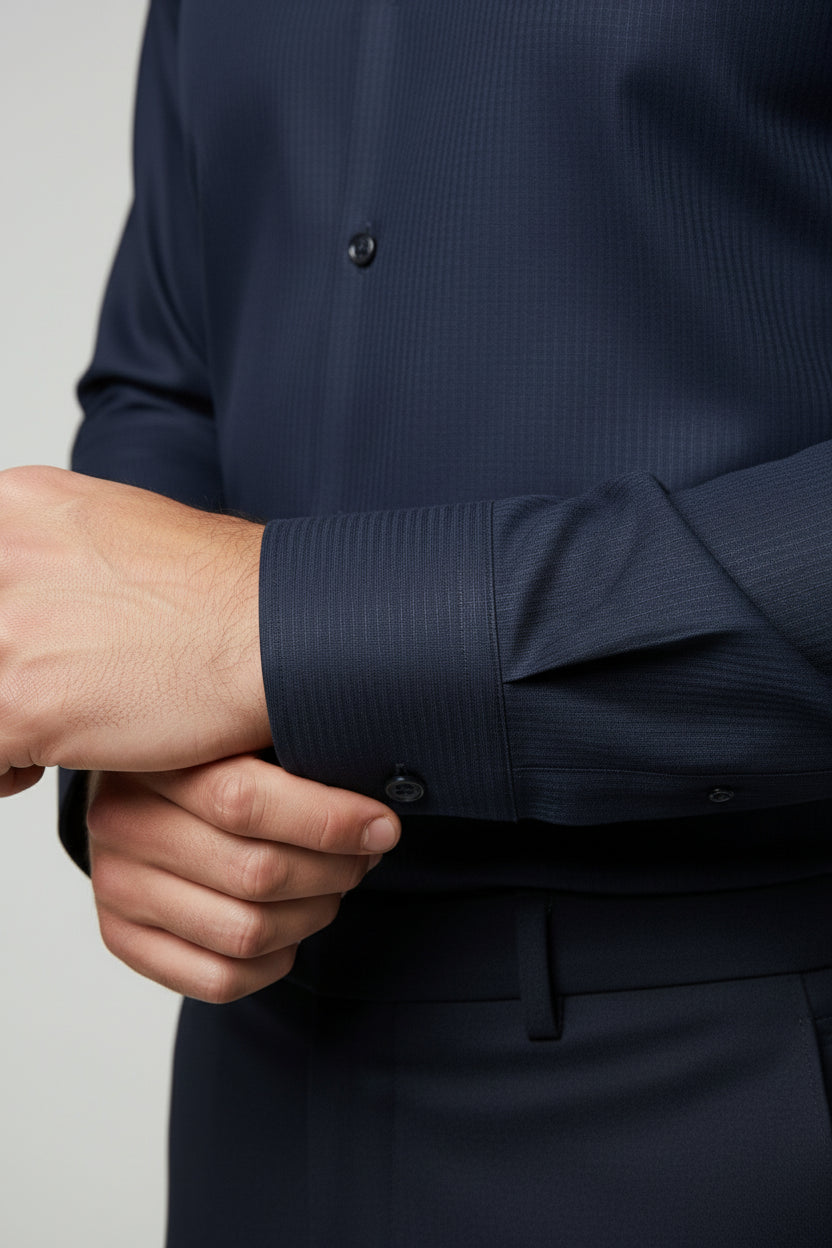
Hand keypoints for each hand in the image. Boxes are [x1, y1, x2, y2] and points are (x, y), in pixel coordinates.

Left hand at [0, 465, 270, 795]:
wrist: (282, 631)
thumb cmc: (224, 593)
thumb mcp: (115, 527)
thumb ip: (47, 553)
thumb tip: (20, 596)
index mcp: (15, 506)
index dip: (3, 627)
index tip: (21, 655)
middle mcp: (1, 554)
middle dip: (0, 676)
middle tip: (33, 691)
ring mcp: (7, 628)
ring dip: (0, 724)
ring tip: (44, 728)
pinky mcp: (19, 703)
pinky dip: (4, 772)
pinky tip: (48, 761)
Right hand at [86, 755, 400, 1001]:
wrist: (134, 787)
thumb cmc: (207, 754)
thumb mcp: (235, 729)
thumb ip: (288, 742)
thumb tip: (379, 783)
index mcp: (156, 762)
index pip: (245, 802)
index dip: (330, 821)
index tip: (382, 825)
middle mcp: (124, 826)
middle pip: (256, 874)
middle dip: (335, 870)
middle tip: (365, 856)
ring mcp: (118, 888)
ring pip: (246, 933)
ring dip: (313, 915)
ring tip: (333, 886)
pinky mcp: (123, 939)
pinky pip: (220, 979)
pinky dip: (276, 960)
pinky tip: (292, 928)